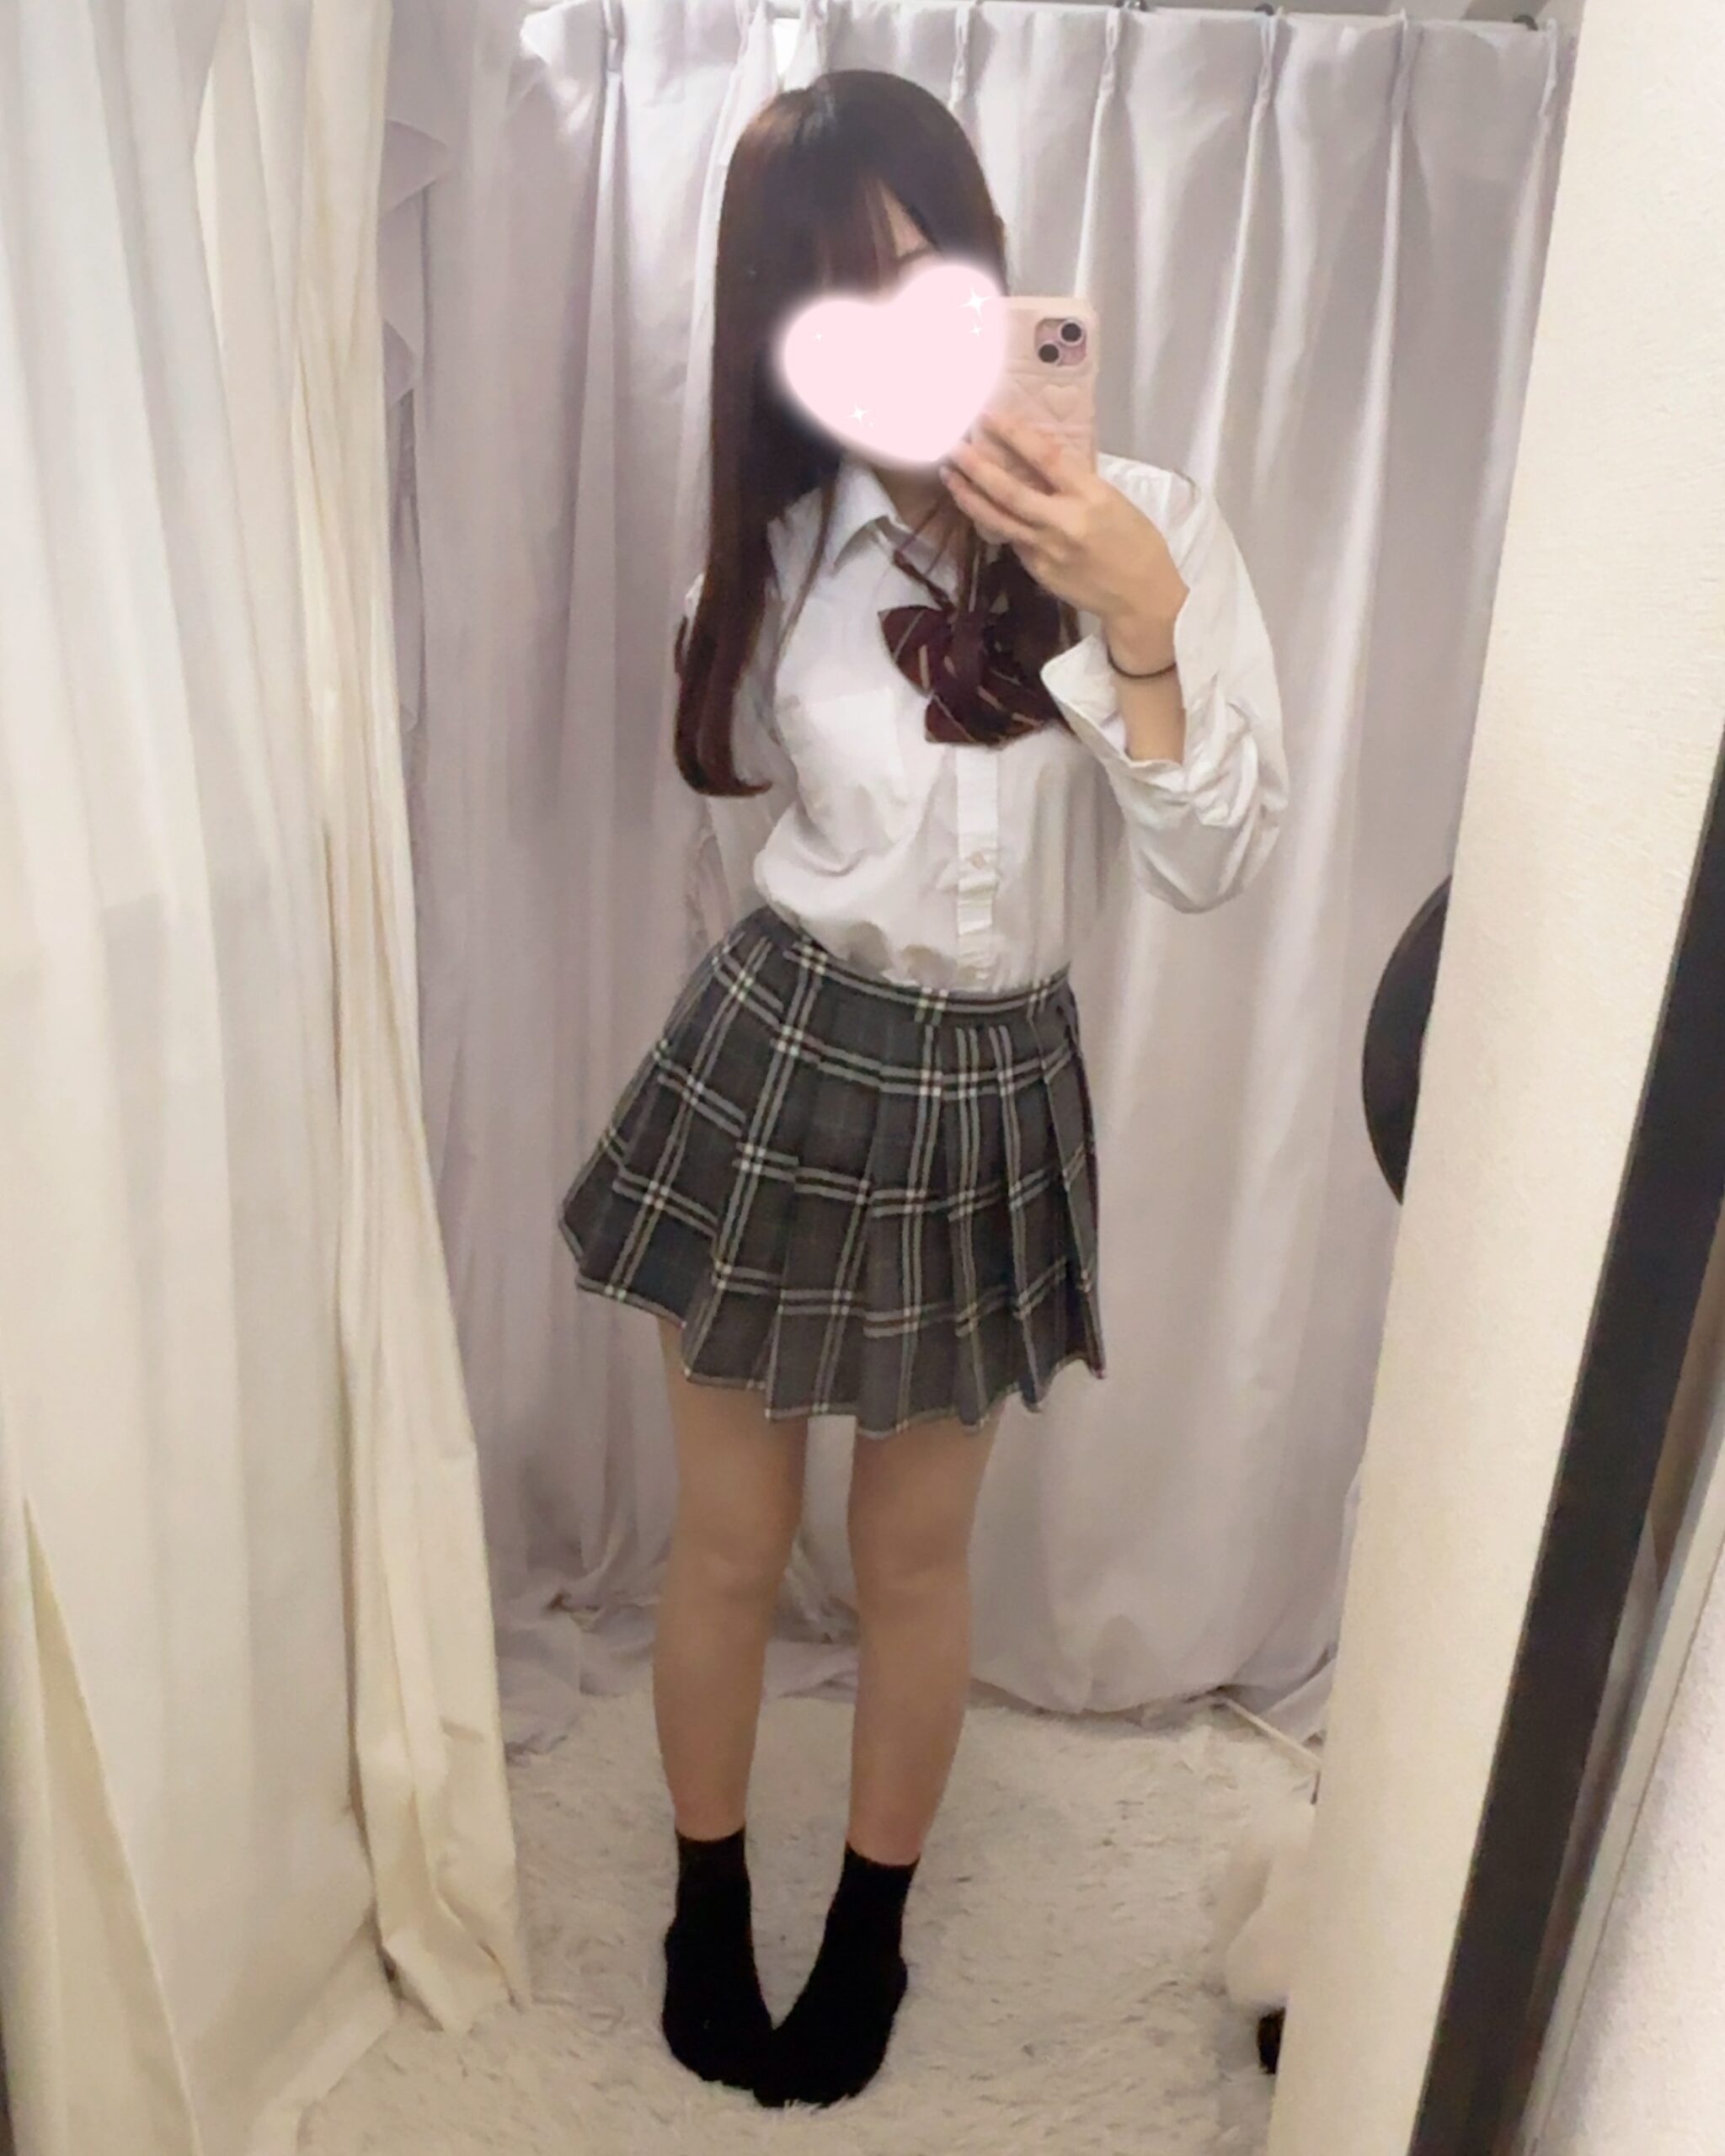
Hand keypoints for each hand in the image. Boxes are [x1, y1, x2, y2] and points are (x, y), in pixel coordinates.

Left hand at [942, 412, 1188, 663]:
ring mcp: (1046, 550)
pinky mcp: (1037, 571)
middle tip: (953, 447)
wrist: (1139, 598)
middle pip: (1010, 492)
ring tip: (950, 477)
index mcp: (1090, 497)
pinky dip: (995, 524)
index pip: (1046, 457)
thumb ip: (1076, 485)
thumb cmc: (1136, 543)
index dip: (1014, 434)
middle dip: (977, 468)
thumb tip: (1040, 465)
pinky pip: (1012, 541)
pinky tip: (981, 509)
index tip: (989, 417)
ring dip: (970, 498)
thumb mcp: (1113, 502)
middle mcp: (1063, 523)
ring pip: (998, 521)